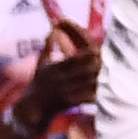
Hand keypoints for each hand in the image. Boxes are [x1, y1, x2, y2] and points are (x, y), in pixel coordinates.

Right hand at [16, 20, 101, 135]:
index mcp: (53, 69)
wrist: (32, 107)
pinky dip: (95, 90)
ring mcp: (65, 92)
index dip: (84, 55)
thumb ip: (48, 47)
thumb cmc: (39, 81)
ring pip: (88, 83)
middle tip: (104, 58)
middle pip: (83, 71)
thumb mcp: (41, 63)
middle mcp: (60, 80)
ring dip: (97, 75)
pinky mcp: (70, 103)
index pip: (72, 60)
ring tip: (105, 69)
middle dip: (94, 64)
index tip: (94, 50)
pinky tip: (102, 85)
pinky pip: (87, 96)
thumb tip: (52, 31)